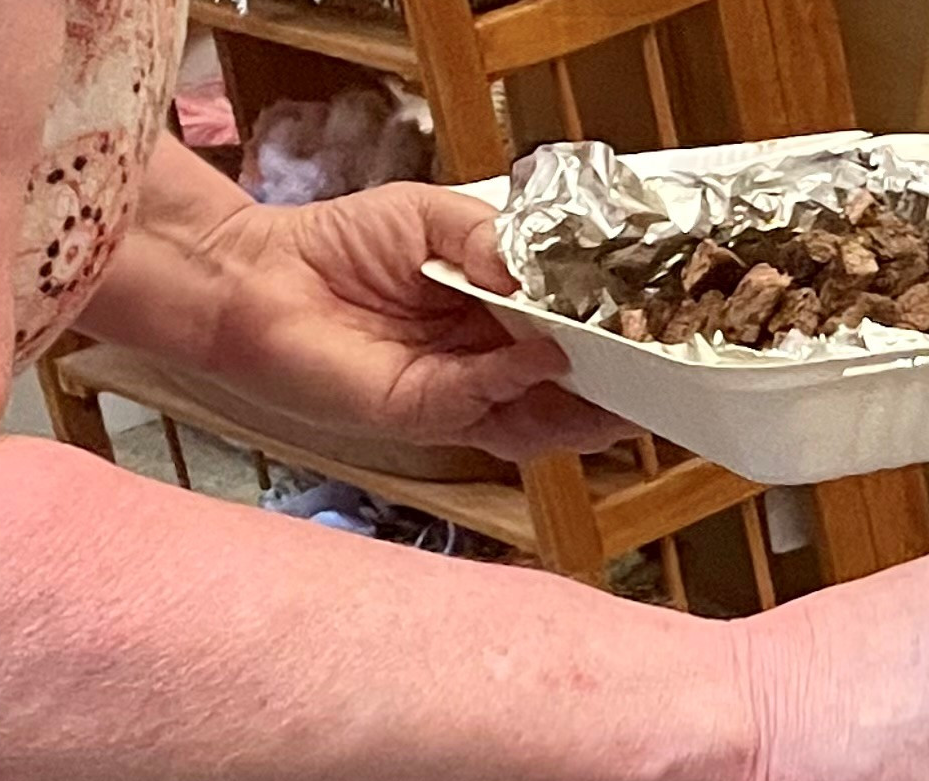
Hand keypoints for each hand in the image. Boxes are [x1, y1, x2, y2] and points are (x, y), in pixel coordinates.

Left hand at [198, 184, 624, 458]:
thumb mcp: (432, 216)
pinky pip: (488, 403)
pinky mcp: (428, 415)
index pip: (577, 335)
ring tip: (633, 375)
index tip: (664, 321)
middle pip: (579, 388)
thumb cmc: (339, 243)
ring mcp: (465, 398)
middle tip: (674, 362)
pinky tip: (544, 354)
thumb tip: (543, 278)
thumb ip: (493, 240)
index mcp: (502, 319)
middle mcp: (494, 366)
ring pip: (549, 417)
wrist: (255, 280)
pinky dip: (520, 381)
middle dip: (625, 380)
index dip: (619, 333)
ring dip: (591, 400)